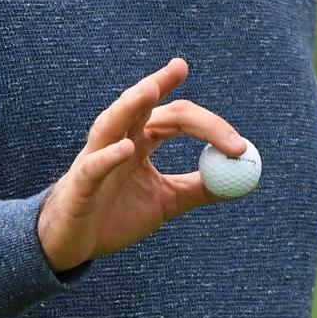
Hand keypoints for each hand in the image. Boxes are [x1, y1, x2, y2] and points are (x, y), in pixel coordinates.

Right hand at [35, 57, 246, 272]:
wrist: (75, 245)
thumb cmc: (116, 217)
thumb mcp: (166, 201)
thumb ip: (199, 188)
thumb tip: (241, 179)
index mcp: (140, 141)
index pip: (175, 118)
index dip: (208, 124)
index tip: (238, 143)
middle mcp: (117, 141)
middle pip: (144, 107)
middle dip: (164, 89)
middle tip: (183, 73)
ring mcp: (95, 159)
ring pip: (111, 123)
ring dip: (130, 105)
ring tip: (149, 89)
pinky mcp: (80, 184)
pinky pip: (94, 167)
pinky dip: (109, 157)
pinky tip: (127, 150)